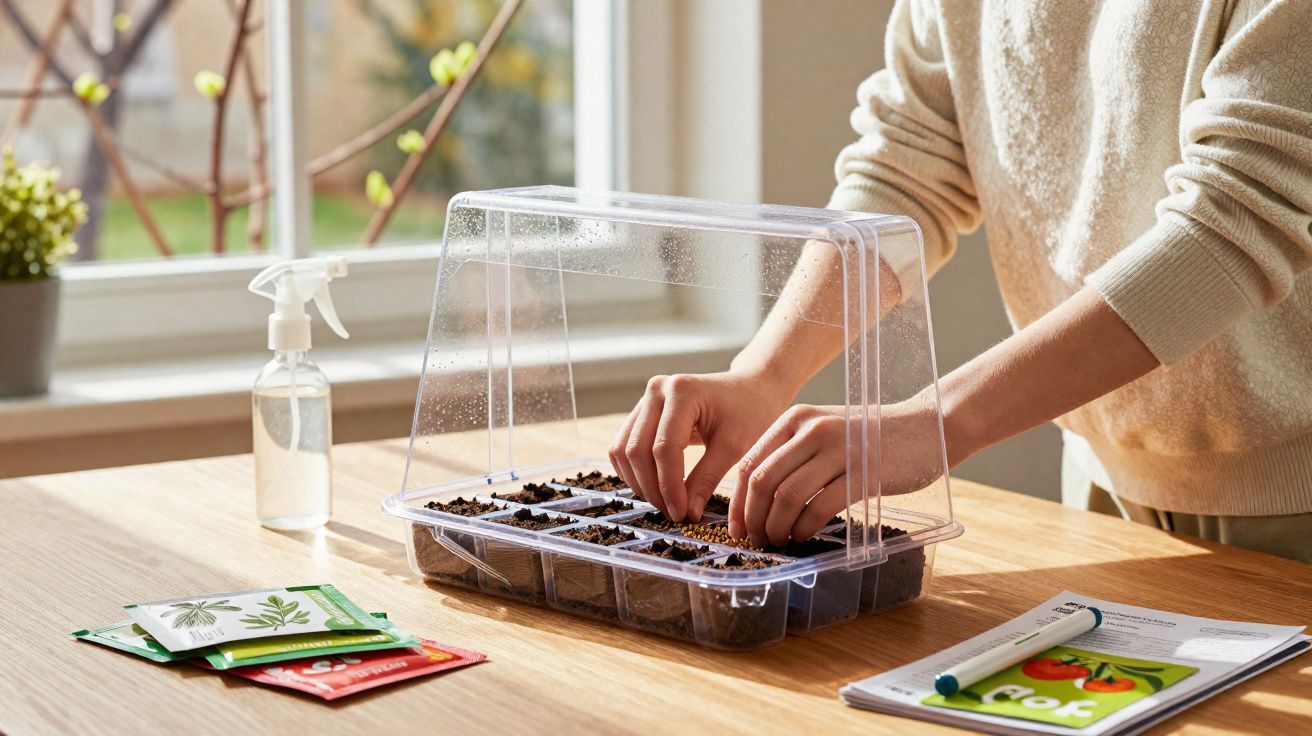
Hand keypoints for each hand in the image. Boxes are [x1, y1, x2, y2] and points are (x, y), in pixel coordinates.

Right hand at [609, 371, 791, 520]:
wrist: (751, 389)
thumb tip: (686, 514)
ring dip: (639, 482)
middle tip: (674, 513)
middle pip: (637, 450)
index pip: (664, 448)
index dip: (669, 486)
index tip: (682, 514)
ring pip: (623, 450)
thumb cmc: (750, 413)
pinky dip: (634, 472)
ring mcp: (646, 399)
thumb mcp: (734, 447)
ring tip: (666, 503)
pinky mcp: (641, 411)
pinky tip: (656, 488)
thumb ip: (707, 479)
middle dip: (652, 488)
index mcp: (682, 391)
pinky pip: (623, 446)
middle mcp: (657, 390)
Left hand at [730, 396, 945, 547]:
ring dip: (777, 526)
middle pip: (764, 481)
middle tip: (756, 540)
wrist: (926, 428)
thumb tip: (757, 499)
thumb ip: (792, 455)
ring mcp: (838, 449)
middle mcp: (812, 429)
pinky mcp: (863, 472)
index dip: (739, 502)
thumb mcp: (824, 432)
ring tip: (779, 540)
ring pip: (787, 495)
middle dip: (753, 518)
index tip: (738, 528)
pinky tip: (803, 535)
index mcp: (796, 418)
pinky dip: (805, 527)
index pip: (751, 464)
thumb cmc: (871, 437)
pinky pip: (820, 506)